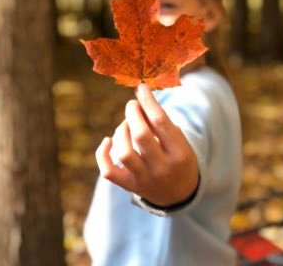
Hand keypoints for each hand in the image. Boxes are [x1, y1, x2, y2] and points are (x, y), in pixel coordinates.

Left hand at [95, 83, 198, 206]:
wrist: (180, 194)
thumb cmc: (179, 158)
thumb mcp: (180, 140)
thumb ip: (161, 123)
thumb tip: (139, 101)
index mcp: (179, 153)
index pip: (160, 122)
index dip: (148, 101)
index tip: (141, 88)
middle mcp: (162, 167)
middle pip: (141, 135)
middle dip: (133, 113)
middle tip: (132, 105)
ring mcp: (144, 179)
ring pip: (124, 152)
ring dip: (121, 131)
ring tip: (126, 125)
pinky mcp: (130, 186)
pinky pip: (108, 171)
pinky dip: (102, 153)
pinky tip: (107, 141)